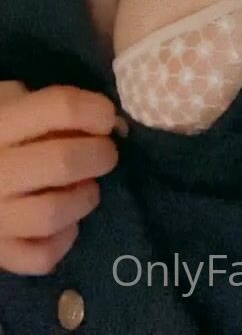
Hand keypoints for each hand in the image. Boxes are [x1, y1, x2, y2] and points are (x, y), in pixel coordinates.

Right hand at [0, 81, 118, 274]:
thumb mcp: (12, 102)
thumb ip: (52, 108)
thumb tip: (113, 124)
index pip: (61, 107)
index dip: (97, 111)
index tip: (108, 118)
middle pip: (63, 162)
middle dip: (99, 154)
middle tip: (105, 153)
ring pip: (52, 214)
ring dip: (83, 198)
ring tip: (86, 187)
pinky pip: (40, 257)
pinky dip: (62, 241)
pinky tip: (65, 223)